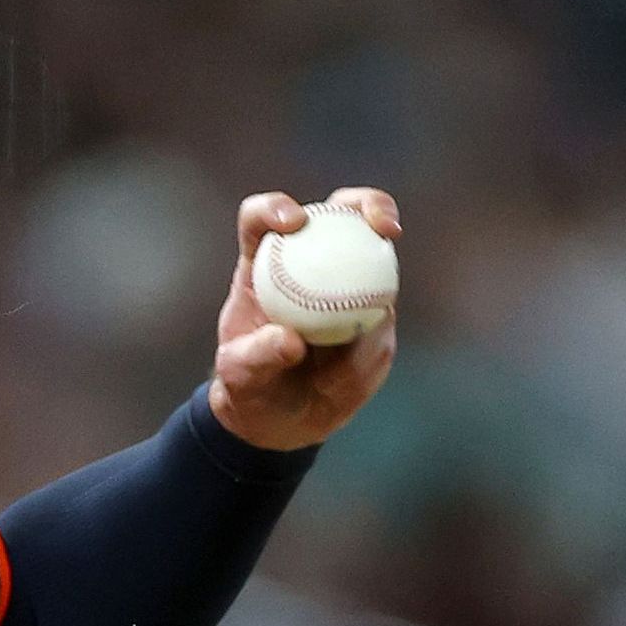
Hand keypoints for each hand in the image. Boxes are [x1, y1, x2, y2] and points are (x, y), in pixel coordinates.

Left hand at [205, 187, 399, 451]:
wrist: (281, 420)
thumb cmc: (249, 388)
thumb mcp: (239, 377)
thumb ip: (257, 356)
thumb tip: (291, 341)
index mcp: (264, 264)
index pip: (262, 220)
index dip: (275, 207)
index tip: (293, 223)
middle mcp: (311, 263)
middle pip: (342, 214)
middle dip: (370, 205)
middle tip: (385, 227)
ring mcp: (348, 286)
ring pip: (377, 266)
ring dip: (377, 297)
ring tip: (343, 361)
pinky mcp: (373, 317)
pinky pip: (383, 322)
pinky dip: (369, 349)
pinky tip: (347, 376)